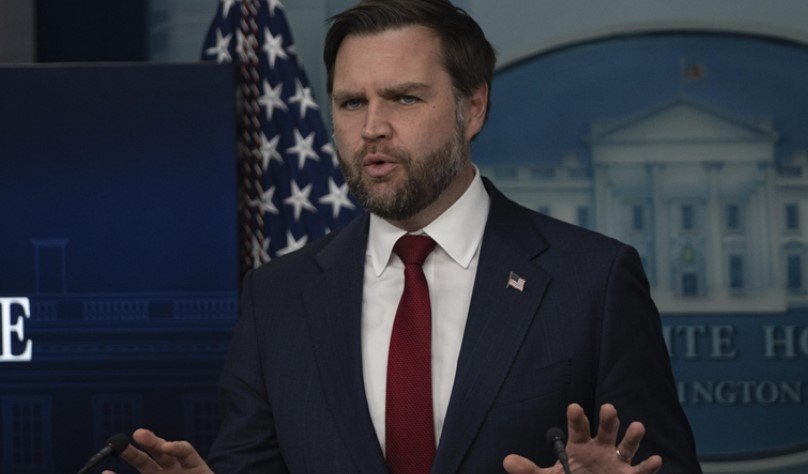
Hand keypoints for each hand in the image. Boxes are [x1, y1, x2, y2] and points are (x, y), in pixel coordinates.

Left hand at [102, 428, 213, 473]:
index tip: (104, 473)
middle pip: (144, 461)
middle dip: (131, 453)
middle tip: (118, 445)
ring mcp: (180, 469)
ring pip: (164, 452)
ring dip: (152, 441)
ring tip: (139, 435)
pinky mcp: (197, 465)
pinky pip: (186, 452)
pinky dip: (176, 447)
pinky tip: (166, 446)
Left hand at [502, 403, 661, 472]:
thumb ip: (530, 471)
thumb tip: (507, 461)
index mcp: (579, 444)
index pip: (577, 428)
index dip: (576, 418)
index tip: (573, 407)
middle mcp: (600, 448)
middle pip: (604, 429)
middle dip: (607, 419)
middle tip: (608, 408)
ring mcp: (615, 461)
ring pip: (626, 445)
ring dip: (632, 437)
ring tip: (638, 426)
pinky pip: (640, 470)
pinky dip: (648, 466)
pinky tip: (656, 459)